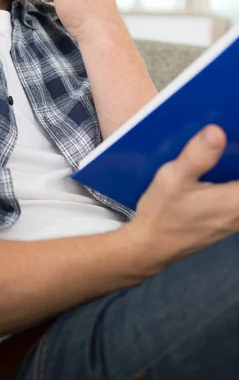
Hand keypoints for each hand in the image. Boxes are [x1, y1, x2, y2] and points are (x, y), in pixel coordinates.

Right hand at [128, 124, 238, 268]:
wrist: (148, 247)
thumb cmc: (162, 213)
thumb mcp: (174, 178)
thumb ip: (198, 156)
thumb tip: (217, 131)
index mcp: (234, 201)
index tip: (235, 144)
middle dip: (236, 167)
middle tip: (230, 147)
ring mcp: (232, 223)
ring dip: (234, 182)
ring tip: (226, 161)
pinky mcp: (222, 225)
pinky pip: (236, 205)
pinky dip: (231, 191)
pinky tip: (216, 180)